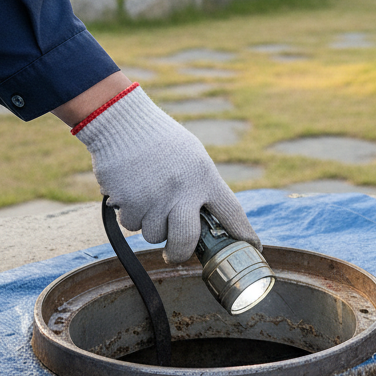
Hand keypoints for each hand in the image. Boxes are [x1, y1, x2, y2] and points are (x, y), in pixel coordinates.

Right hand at [72, 85, 260, 262]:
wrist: (122, 122)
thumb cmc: (161, 139)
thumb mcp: (193, 156)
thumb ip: (202, 186)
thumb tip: (207, 218)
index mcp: (204, 177)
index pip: (232, 212)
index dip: (244, 233)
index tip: (253, 246)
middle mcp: (182, 191)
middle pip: (186, 240)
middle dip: (180, 253)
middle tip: (175, 254)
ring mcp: (154, 198)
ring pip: (154, 235)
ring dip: (150, 226)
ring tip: (148, 199)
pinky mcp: (128, 203)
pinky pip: (131, 225)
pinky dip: (131, 215)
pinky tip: (131, 192)